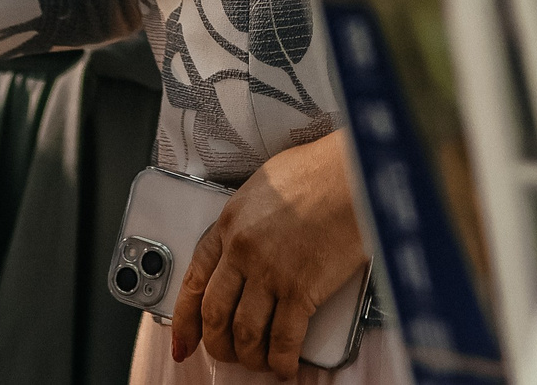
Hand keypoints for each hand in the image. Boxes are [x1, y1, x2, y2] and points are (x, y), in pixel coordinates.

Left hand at [171, 132, 366, 379]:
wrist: (352, 174)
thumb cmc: (319, 171)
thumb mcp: (264, 186)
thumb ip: (248, 219)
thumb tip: (246, 242)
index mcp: (228, 223)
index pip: (193, 280)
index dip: (185, 319)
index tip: (183, 341)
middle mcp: (241, 250)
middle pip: (215, 314)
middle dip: (217, 344)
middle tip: (227, 354)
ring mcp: (269, 272)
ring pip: (244, 332)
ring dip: (249, 356)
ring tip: (259, 361)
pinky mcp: (300, 289)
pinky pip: (283, 339)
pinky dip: (281, 360)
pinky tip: (285, 365)